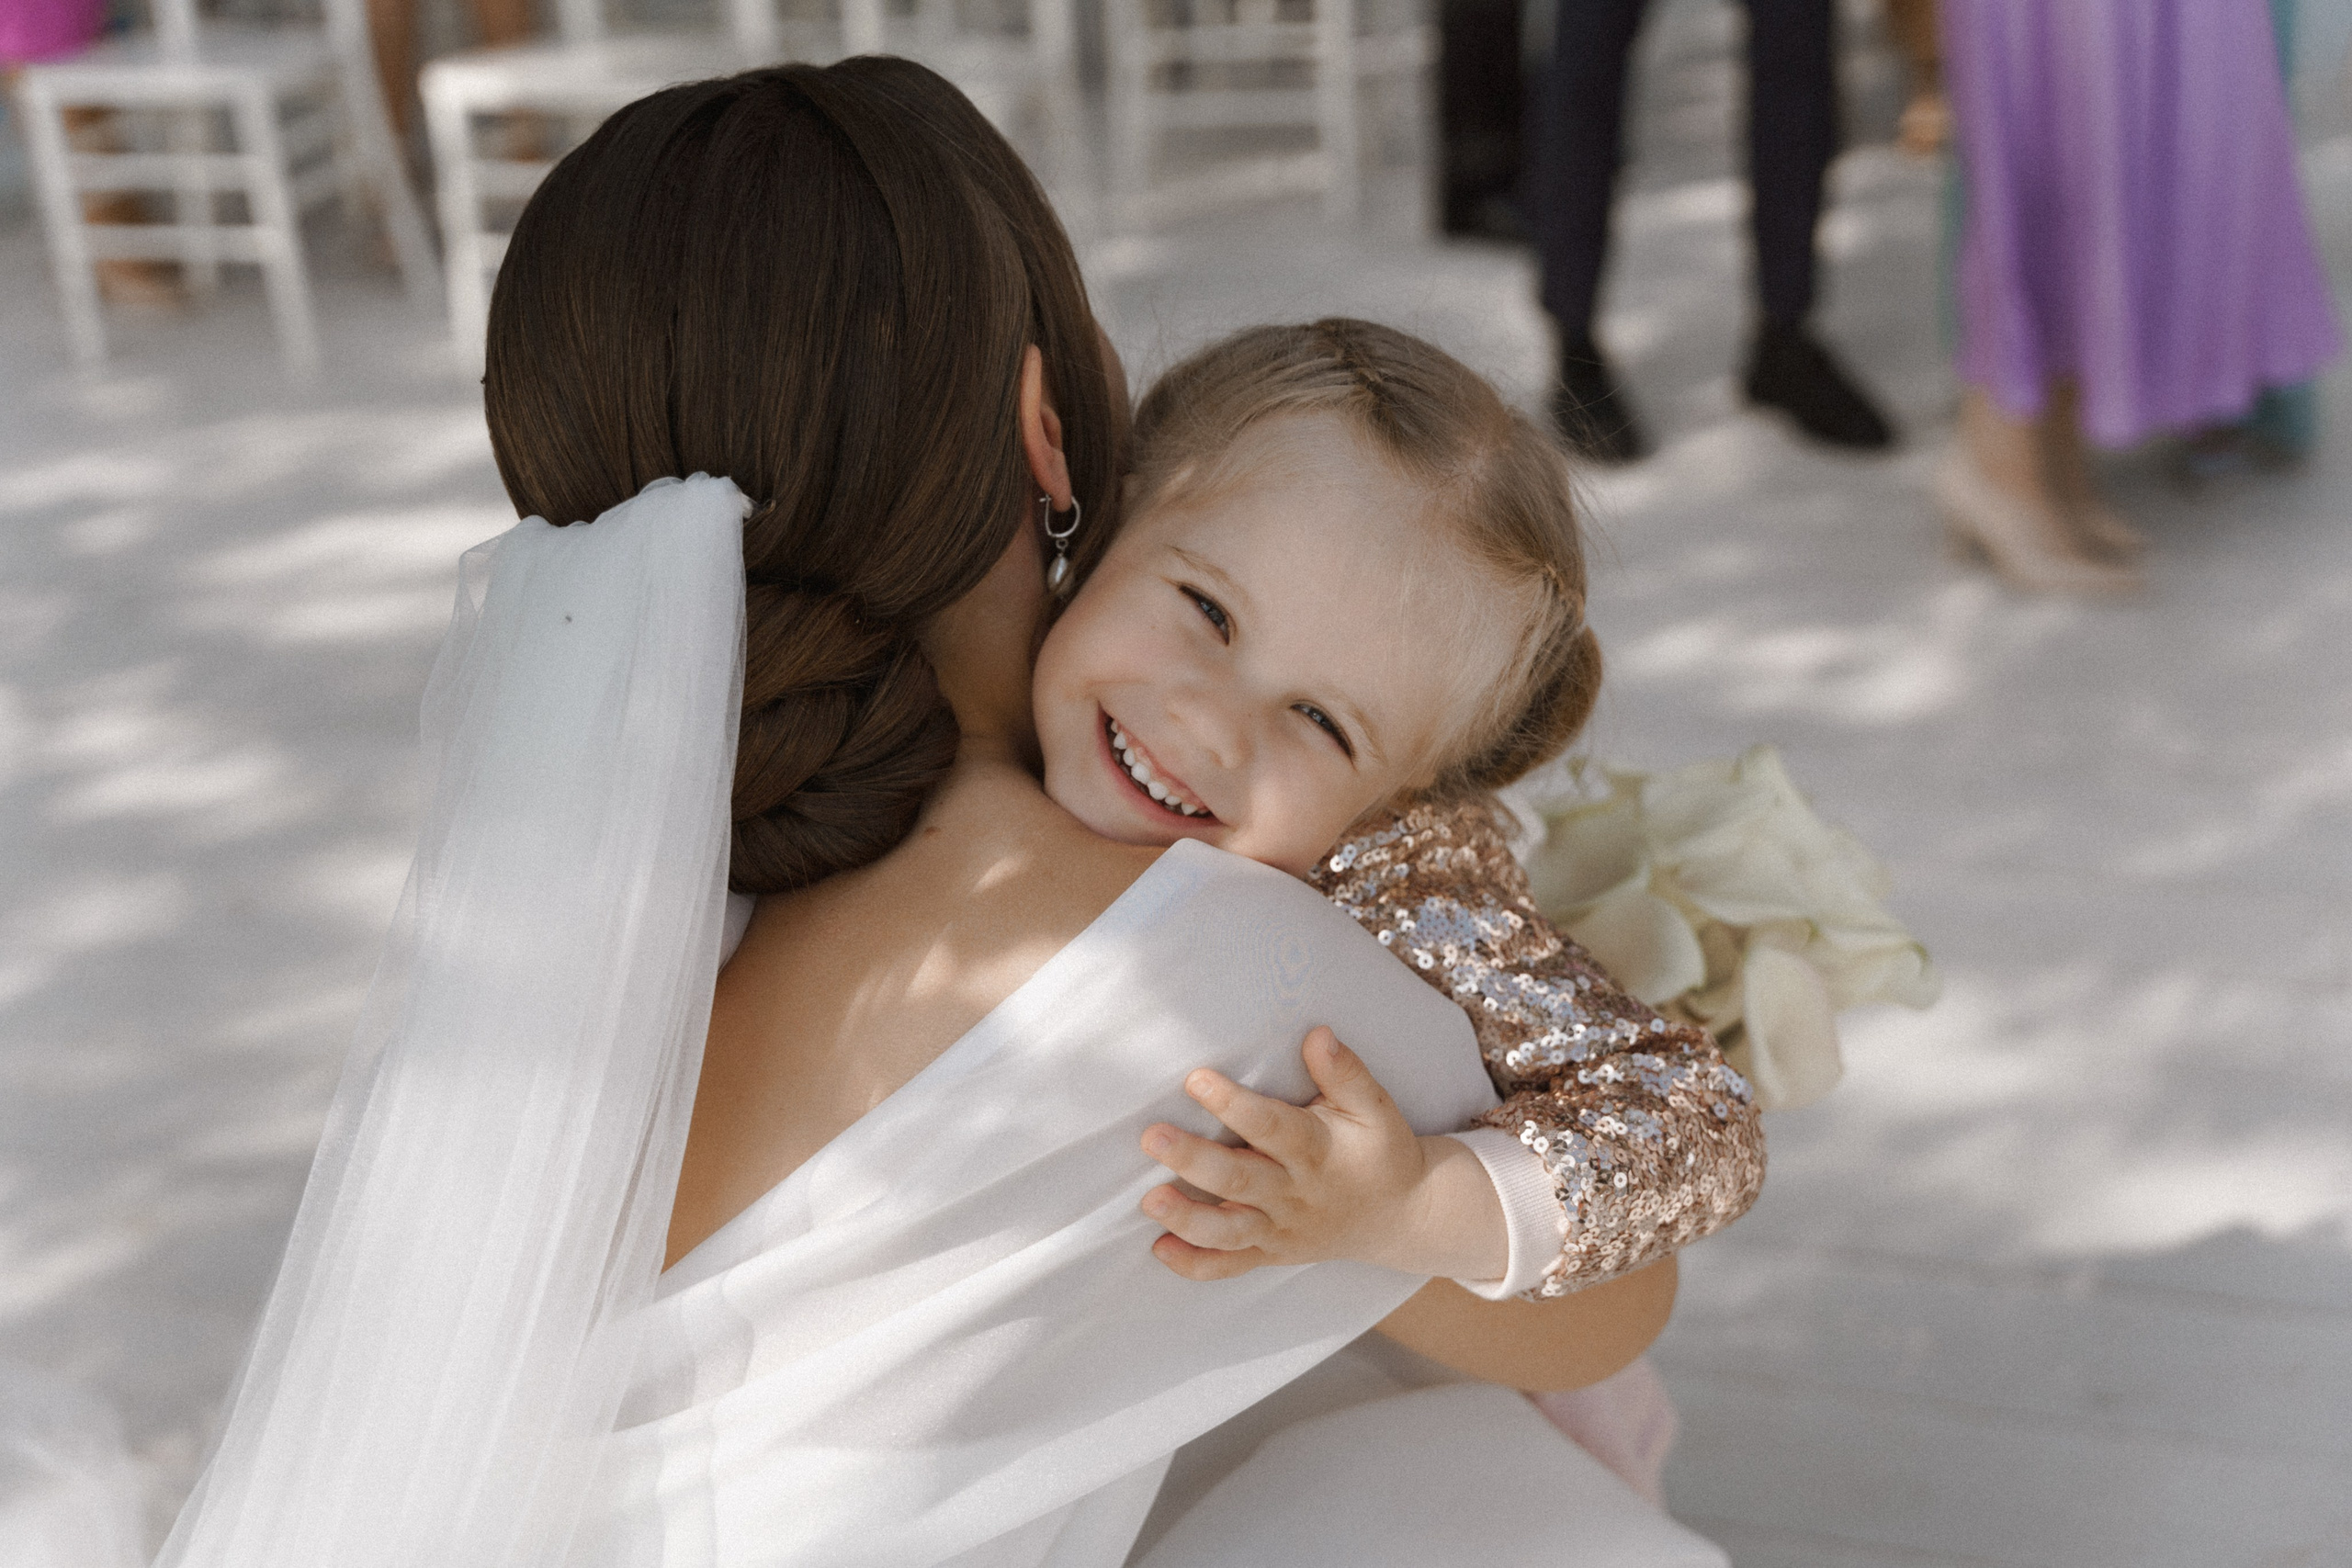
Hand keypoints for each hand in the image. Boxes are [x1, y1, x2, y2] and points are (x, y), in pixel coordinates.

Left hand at [1137, 1027, 1506, 1282]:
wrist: (1403, 1216)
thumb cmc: (1382, 1152)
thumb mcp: (1376, 1108)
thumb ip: (1346, 1073)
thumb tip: (1318, 1035)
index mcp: (1317, 1151)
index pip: (1270, 1127)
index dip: (1233, 1104)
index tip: (1195, 1080)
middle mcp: (1294, 1193)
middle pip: (1239, 1180)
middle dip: (1193, 1160)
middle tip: (1152, 1137)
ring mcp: (1281, 1228)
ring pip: (1230, 1230)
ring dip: (1188, 1218)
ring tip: (1150, 1199)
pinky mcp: (1272, 1252)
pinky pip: (1231, 1265)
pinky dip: (1196, 1264)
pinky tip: (1161, 1249)